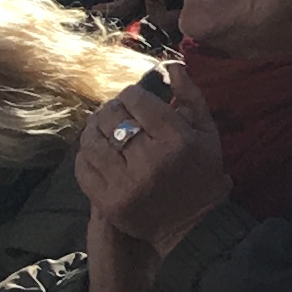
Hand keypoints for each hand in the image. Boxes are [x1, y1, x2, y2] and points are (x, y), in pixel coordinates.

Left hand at [79, 68, 229, 254]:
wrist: (191, 226)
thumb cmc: (201, 173)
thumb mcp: (207, 133)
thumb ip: (190, 97)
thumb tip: (169, 66)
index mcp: (176, 139)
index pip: (135, 99)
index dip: (133, 95)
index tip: (137, 102)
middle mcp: (149, 160)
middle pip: (111, 116)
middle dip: (113, 111)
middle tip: (120, 116)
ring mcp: (126, 183)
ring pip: (92, 140)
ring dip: (96, 131)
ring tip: (107, 132)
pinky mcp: (108, 202)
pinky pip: (83, 166)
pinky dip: (87, 156)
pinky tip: (101, 155)